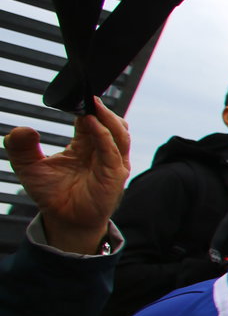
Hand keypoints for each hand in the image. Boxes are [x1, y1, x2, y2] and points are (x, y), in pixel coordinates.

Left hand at [5, 98, 130, 254]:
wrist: (63, 220)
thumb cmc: (52, 194)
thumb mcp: (28, 166)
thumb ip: (20, 147)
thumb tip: (22, 129)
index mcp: (87, 146)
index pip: (92, 120)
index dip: (86, 107)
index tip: (77, 95)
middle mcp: (103, 152)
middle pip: (112, 122)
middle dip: (102, 108)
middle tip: (87, 95)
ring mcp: (112, 162)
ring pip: (119, 132)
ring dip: (107, 117)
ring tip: (92, 105)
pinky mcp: (114, 174)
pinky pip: (113, 150)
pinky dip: (104, 135)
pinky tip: (91, 124)